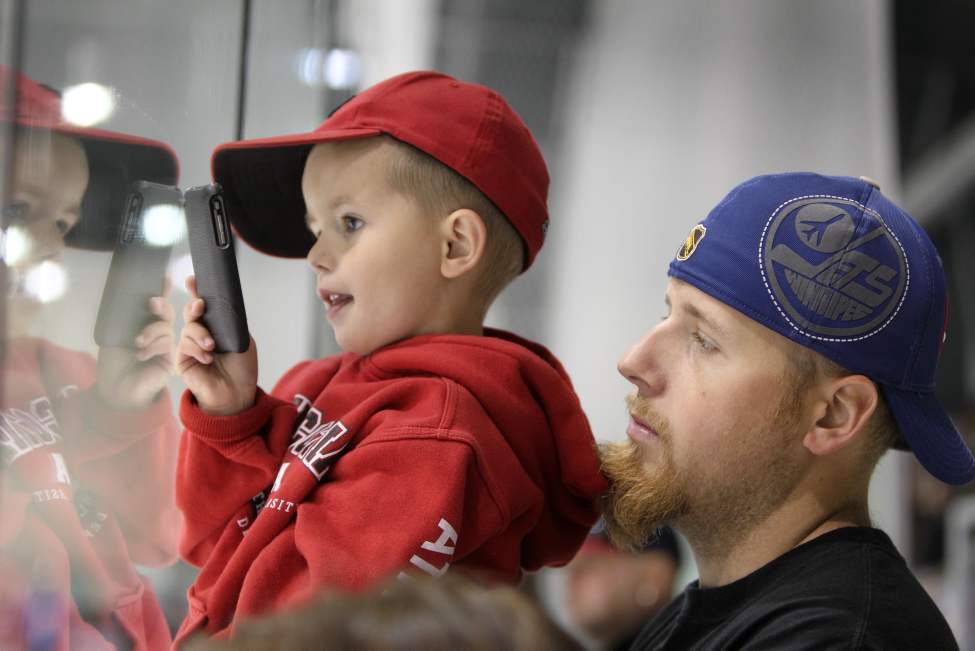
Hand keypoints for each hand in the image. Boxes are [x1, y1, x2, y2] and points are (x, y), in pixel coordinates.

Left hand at [96, 294, 174, 409]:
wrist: (116, 389)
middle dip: (161, 305)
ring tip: (137, 342)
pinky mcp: (171, 358)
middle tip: (152, 303)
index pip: (155, 304)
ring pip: (166, 326)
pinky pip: (167, 343)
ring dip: (151, 331)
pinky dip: (153, 346)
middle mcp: (158, 331)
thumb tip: (132, 294)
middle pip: (166, 312)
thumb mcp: (115, 334)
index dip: (162, 290)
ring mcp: (166, 345)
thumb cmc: (113, 362)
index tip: (164, 277)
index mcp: (145, 323)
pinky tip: (141, 354)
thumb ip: (127, 318)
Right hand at [176, 275, 256, 415]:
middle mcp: (202, 333)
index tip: (193, 279)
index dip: (197, 291)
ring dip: (200, 334)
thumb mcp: (242, 339)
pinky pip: (183, 345)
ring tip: (213, 346)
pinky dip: (197, 349)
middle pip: (191, 312)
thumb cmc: (242, 368)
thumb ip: (230, 322)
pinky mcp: (182, 359)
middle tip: (199, 305)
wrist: (236, 393)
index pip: (205, 306)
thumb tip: (220, 306)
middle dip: (194, 306)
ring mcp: (190, 345)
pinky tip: (208, 358)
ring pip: (187, 327)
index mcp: (216, 326)